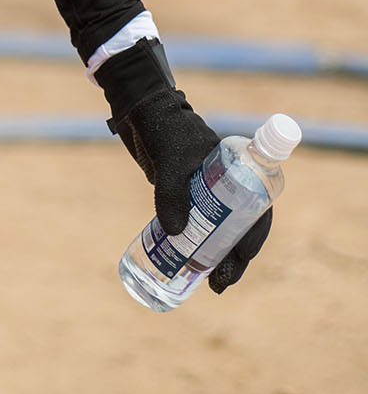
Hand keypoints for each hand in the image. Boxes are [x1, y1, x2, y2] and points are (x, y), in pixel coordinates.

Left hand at [97, 38, 271, 293]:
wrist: (137, 109)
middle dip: (235, 257)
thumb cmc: (162, 127)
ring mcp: (206, 191)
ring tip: (211, 284)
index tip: (242, 256)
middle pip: (240, 226)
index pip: (256, 206)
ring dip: (218, 257)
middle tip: (221, 283)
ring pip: (220, 230)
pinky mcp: (184, 195)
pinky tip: (190, 266)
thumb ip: (171, 193)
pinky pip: (197, 226)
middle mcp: (226, 182)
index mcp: (235, 168)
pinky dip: (197, 246)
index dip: (255, 235)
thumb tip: (176, 236)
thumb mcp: (169, 159)